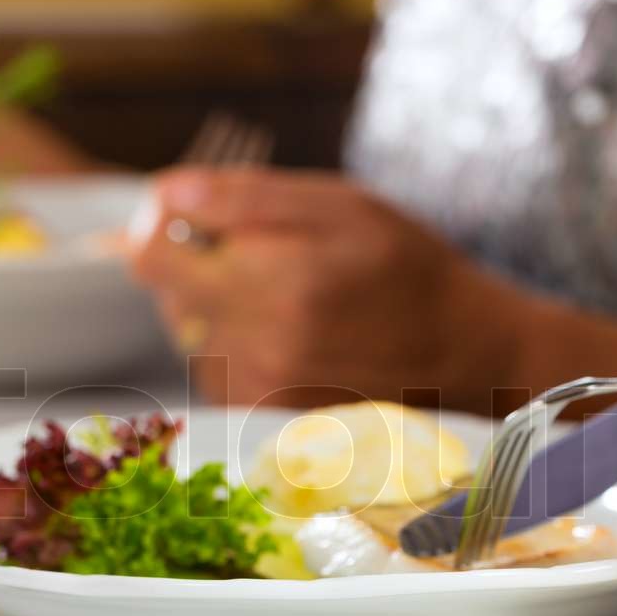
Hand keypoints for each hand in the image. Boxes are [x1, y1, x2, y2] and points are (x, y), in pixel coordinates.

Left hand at [128, 167, 543, 409]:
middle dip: (204, 270)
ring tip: (295, 305)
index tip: (195, 223)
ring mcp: (263, 392)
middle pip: (170, 297)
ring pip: (195, 336)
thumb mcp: (343, 206)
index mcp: (274, 282)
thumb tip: (164, 194)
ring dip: (226, 313)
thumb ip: (246, 197)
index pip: (150, 257)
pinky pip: (221, 373)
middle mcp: (259, 347)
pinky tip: (298, 342)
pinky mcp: (270, 421)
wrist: (467, 355)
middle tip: (271, 262)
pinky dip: (244, 351)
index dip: (163, 229)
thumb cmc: (409, 269)